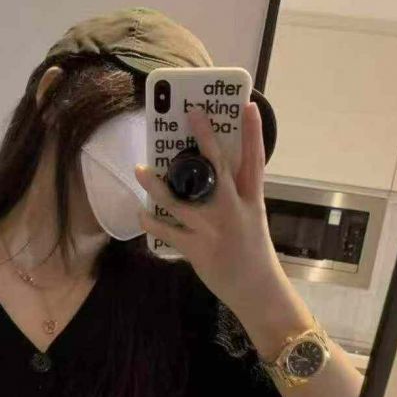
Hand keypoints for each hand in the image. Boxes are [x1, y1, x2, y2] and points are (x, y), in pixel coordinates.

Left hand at [134, 102, 283, 316]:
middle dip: (205, 139)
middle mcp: (234, 210)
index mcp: (252, 201)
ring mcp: (214, 229)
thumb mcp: (252, 219)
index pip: (255, 161)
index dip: (253, 133)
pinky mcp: (198, 249)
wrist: (256, 290)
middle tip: (192, 114)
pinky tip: (141, 212)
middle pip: (218, 169)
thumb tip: (209, 177)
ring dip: (157, 184)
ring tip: (140, 170)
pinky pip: (168, 231)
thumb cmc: (252, 253)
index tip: (247, 106)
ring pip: (180, 200)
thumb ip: (237, 198)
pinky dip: (151, 221)